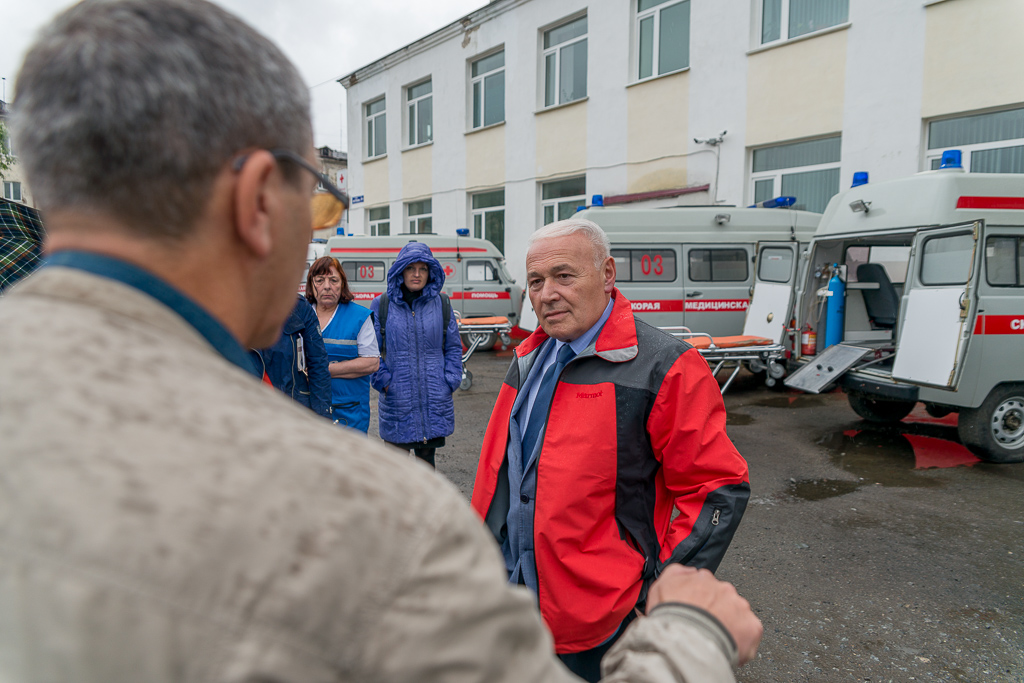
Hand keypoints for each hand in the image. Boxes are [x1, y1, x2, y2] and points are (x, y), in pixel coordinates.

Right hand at [646, 564, 761, 665]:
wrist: (686, 642)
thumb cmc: (671, 618)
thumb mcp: (660, 586)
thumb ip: (675, 572)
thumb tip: (688, 571)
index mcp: (703, 579)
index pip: (706, 586)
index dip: (700, 601)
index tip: (696, 611)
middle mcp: (724, 589)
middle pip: (723, 600)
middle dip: (716, 612)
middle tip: (705, 627)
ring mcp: (740, 607)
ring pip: (737, 615)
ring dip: (729, 625)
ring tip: (715, 640)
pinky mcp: (752, 627)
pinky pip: (750, 634)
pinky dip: (742, 641)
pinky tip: (727, 647)